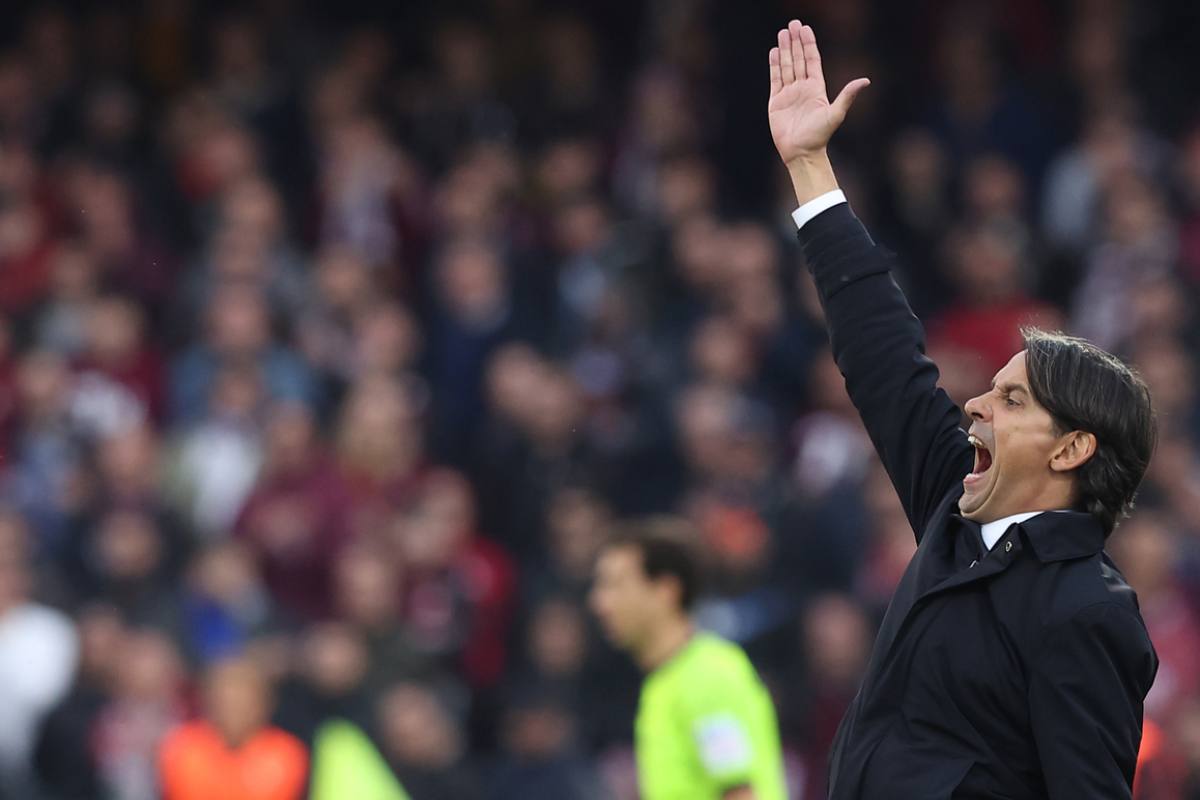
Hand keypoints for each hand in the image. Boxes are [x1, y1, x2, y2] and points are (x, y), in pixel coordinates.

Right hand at [768, 21, 869, 166]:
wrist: (801, 152)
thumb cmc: (819, 136)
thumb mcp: (836, 114)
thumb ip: (847, 96)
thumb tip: (865, 81)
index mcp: (817, 88)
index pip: (812, 60)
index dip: (809, 44)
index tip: (805, 29)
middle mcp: (802, 88)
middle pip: (799, 59)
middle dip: (796, 42)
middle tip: (792, 24)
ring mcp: (789, 94)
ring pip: (786, 66)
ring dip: (785, 50)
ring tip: (782, 33)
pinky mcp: (776, 101)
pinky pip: (775, 79)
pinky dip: (774, 65)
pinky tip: (774, 52)